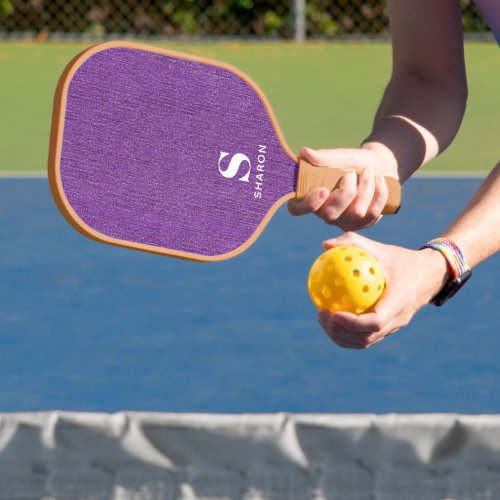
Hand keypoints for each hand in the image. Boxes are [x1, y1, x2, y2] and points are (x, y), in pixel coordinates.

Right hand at [288, 145, 397, 230]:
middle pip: (330, 215)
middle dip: (346, 192)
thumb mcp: (340, 157)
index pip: (297, 209)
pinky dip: (379, 193)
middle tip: (352, 174)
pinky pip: (372, 214)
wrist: (380, 166)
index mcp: (311, 196)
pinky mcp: (362, 224)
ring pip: (356, 213)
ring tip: (368, 172)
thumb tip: (304, 152)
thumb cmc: (353, 161)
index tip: (323, 189)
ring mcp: (343, 221)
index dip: (308, 204)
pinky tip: (379, 181)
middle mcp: (324, 213)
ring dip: (366, 188)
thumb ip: (324, 157)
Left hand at [316, 232, 449, 348]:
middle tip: (321, 315)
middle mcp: (398, 319)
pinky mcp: (389, 329)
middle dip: (340, 332)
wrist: (429, 275)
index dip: (352, 323)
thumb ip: (353, 243)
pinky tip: (331, 318)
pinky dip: (347, 333)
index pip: (375, 322)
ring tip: (322, 319)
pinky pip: (366, 337)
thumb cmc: (401, 259)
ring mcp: (394, 327)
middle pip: (366, 338)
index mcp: (399, 301)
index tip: (332, 313)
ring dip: (341, 336)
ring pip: (365, 342)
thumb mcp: (380, 248)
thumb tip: (324, 245)